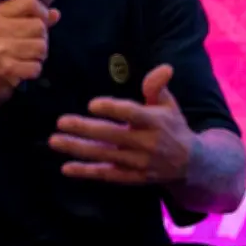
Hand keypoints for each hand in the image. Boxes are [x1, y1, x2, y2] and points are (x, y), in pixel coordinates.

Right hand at [0, 0, 60, 106]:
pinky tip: (23, 69)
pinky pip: (36, 66)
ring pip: (41, 46)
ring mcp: (1, 50)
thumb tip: (55, 13)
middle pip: (39, 26)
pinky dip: (33, 70)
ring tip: (27, 56)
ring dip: (39, 55)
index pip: (28, 1)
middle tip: (32, 44)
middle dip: (41, 37)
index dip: (42, 10)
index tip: (42, 19)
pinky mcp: (7, 69)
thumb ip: (26, 19)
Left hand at [48, 64, 195, 184]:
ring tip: (55, 141)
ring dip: (78, 149)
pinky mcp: (132, 178)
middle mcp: (146, 144)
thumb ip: (158, 86)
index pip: (132, 114)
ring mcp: (138, 163)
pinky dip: (86, 172)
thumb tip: (164, 68)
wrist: (190, 164)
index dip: (112, 109)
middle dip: (85, 129)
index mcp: (155, 122)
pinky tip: (66, 167)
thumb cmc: (172, 126)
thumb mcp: (168, 104)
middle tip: (61, 121)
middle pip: (112, 136)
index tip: (91, 104)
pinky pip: (107, 175)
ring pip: (105, 156)